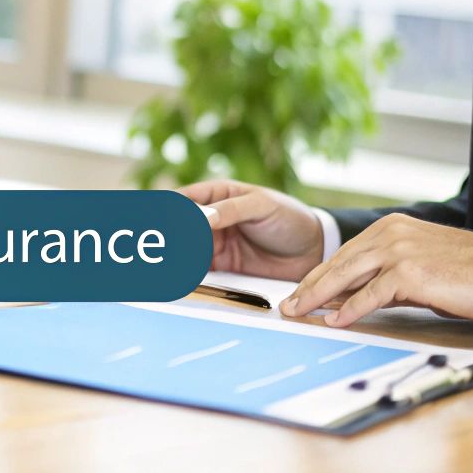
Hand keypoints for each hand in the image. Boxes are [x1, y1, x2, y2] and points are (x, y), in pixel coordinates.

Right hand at [175, 178, 325, 281]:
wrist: (313, 250)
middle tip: (159, 248)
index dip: (168, 209)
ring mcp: (214, 242)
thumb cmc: (289, 218)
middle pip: (179, 226)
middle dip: (167, 236)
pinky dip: (188, 274)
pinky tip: (182, 278)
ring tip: (167, 266)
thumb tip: (203, 217)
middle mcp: (210, 218)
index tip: (161, 223)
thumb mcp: (262, 206)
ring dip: (174, 257)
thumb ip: (231, 209)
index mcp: (217, 194)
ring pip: (184, 249)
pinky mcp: (222, 266)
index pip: (183, 199)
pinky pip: (199, 270)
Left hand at [281, 214, 472, 326]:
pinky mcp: (410, 272)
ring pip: (346, 274)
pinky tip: (335, 321)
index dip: (319, 275)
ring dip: (318, 296)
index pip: (345, 254)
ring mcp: (399, 250)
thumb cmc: (466, 275)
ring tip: (299, 312)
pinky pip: (371, 294)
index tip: (299, 292)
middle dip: (310, 286)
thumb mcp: (417, 271)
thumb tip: (349, 300)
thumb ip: (384, 279)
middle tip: (288, 305)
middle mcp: (390, 232)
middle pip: (339, 262)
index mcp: (391, 227)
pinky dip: (350, 309)